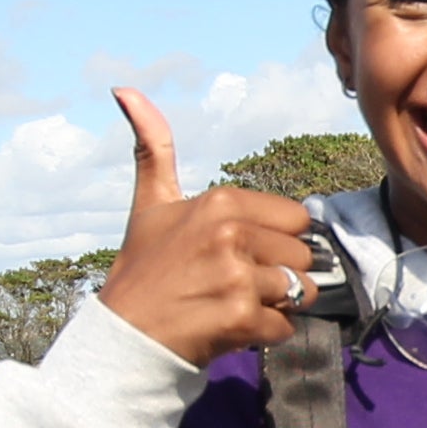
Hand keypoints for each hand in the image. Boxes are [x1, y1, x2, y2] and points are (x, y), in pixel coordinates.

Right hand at [96, 92, 326, 367]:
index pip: (295, 219)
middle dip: (278, 275)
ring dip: (275, 306)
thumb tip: (125, 90)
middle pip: (302, 256)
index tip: (239, 255)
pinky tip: (231, 329)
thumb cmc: (142, 271)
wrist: (123, 337)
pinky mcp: (241, 317)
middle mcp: (231, 233)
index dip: (274, 242)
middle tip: (235, 284)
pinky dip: (264, 335)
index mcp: (220, 201)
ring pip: (299, 292)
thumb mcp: (150, 204)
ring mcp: (237, 276)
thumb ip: (154, 148)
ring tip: (233, 305)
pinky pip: (286, 328)